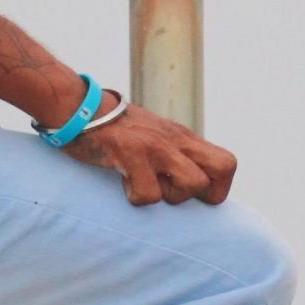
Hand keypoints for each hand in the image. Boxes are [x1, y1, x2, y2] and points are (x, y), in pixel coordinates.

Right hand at [73, 100, 236, 206]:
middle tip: (175, 192)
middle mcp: (176, 139)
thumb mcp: (151, 135)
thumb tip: (181, 182)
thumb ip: (171, 153)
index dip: (216, 188)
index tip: (190, 195)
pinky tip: (122, 182)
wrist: (77, 106)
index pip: (227, 163)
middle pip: (224, 168)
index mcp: (182, 138)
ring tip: (145, 184)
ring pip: (192, 184)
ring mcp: (156, 146)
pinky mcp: (131, 153)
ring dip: (169, 196)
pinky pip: (149, 194)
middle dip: (206, 193)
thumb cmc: (111, 128)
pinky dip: (135, 197)